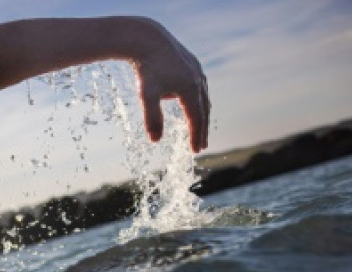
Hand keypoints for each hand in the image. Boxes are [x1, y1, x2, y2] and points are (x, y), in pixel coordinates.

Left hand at [133, 20, 210, 150]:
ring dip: (201, 114)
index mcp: (190, 90)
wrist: (148, 40)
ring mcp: (197, 71)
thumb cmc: (147, 69)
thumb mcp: (147, 95)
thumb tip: (155, 141)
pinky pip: (198, 86)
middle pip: (204, 110)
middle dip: (201, 129)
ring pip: (203, 98)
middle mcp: (198, 80)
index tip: (195, 151)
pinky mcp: (192, 64)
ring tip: (198, 128)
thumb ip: (152, 118)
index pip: (197, 119)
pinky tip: (189, 103)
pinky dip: (197, 100)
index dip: (196, 136)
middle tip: (200, 146)